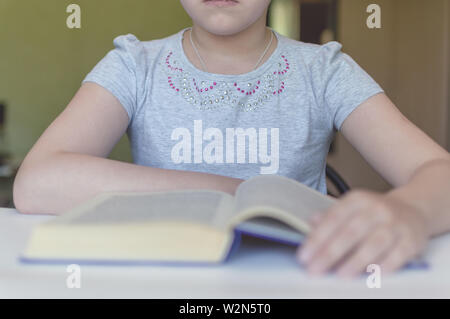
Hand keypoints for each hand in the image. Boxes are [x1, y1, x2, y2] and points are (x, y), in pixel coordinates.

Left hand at [297, 189, 429, 276]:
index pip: (334, 218)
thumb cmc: (375, 213)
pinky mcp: (412, 240)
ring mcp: (396, 224)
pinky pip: (397, 256)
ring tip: (339, 275)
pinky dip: (383, 267)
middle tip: (315, 269)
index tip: (304, 256)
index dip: (317, 238)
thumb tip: (310, 223)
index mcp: (358, 199)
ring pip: (374, 243)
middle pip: (351, 232)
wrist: (414, 208)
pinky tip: (370, 276)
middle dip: (330, 253)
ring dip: (355, 261)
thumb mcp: (352, 208)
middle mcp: (377, 209)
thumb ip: (331, 217)